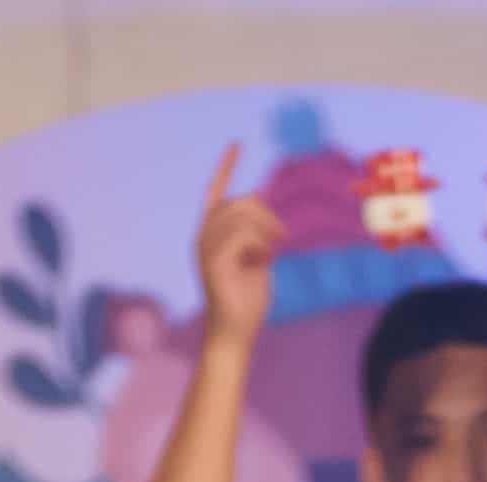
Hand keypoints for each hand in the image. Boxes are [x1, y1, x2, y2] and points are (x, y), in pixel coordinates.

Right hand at [195, 145, 285, 343]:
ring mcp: (205, 248)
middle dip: (266, 214)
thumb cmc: (247, 299)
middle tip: (283, 237)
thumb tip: (266, 210)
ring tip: (273, 251)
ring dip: (266, 230)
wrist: (235, 331)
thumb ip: (258, 233)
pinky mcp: (213, 261)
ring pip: (242, 216)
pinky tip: (263, 260)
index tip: (237, 144)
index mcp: (211, 233)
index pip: (216, 191)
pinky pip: (243, 236)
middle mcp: (203, 236)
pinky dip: (260, 245)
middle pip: (239, 201)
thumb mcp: (258, 258)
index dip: (227, 167)